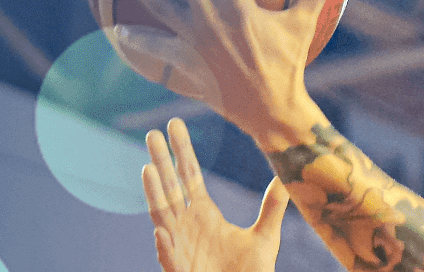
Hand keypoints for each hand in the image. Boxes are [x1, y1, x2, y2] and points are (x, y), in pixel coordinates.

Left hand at [130, 0, 326, 138]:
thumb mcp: (303, 23)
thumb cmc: (289, 64)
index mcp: (236, 5)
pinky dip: (135, 36)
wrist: (273, 109)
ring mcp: (195, 39)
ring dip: (147, 0)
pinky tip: (120, 29)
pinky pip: (153, 45)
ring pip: (159, 6)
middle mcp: (210, 17)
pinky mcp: (186, 60)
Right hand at [142, 118, 290, 271]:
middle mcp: (188, 226)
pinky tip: (161, 230)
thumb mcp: (266, 237)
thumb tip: (286, 177)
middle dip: (162, 162)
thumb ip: (272, 206)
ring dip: (155, 194)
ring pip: (163, 215)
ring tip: (148, 170)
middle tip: (151, 134)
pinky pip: (169, 256)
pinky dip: (165, 243)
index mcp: (205, 215)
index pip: (189, 176)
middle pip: (170, 187)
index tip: (173, 126)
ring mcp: (180, 247)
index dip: (181, 151)